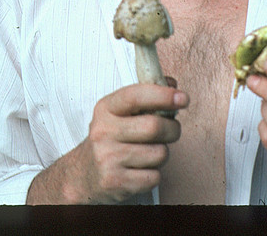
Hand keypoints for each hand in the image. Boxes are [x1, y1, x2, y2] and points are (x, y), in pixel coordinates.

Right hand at [26, 81, 188, 203]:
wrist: (83, 175)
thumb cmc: (110, 139)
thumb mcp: (120, 113)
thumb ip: (147, 97)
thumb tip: (173, 85)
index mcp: (106, 109)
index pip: (136, 96)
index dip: (163, 95)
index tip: (183, 98)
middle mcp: (103, 132)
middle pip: (154, 127)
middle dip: (172, 129)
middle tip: (172, 131)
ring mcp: (107, 158)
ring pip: (159, 153)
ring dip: (162, 153)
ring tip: (149, 153)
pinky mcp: (114, 182)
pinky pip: (154, 177)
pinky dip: (154, 174)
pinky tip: (140, 171)